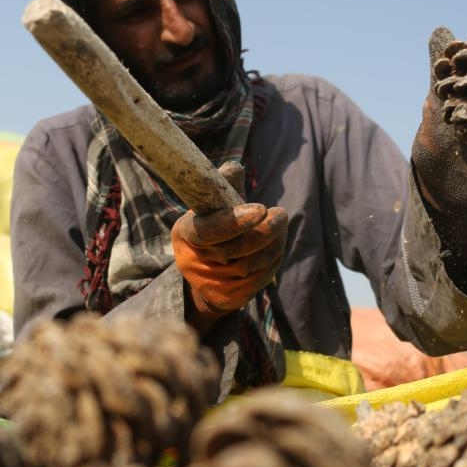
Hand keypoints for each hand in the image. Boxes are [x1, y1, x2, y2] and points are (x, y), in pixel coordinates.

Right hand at [171, 162, 287, 326]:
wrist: (205, 273)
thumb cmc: (213, 225)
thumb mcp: (211, 204)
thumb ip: (222, 184)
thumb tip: (235, 168)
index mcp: (185, 233)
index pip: (208, 231)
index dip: (234, 221)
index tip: (262, 208)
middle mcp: (192, 261)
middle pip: (236, 249)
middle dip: (265, 231)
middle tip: (281, 215)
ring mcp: (209, 284)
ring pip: (252, 265)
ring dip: (274, 244)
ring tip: (280, 228)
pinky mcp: (228, 298)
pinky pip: (259, 279)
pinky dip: (273, 261)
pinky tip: (275, 246)